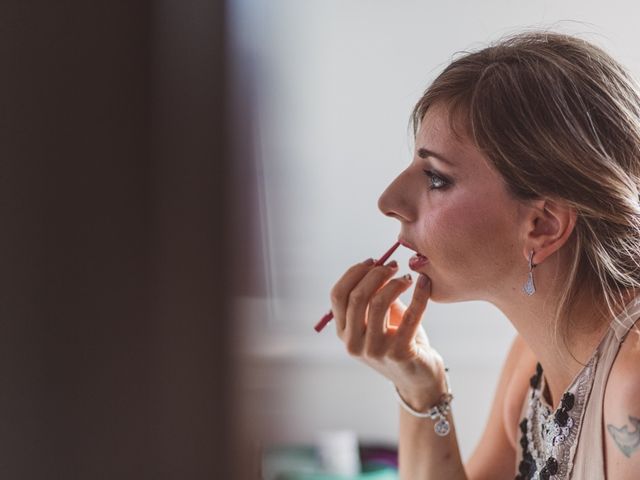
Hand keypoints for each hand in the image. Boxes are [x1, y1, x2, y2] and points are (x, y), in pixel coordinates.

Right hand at [329, 258, 446, 410]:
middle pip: (357, 297)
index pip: (338, 295)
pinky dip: (419, 295)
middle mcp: (353, 343)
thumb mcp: (380, 320)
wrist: (419, 379)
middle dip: (375, 274)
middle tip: (394, 265)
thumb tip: (380, 265)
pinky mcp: (399, 354)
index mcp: (344, 333)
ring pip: (378, 303)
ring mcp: (375, 351)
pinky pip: (410, 315)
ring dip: (395, 283)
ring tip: (407, 278)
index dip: (354, 273)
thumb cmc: (399, 342)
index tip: (373, 261)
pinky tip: (424, 283)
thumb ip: (374, 296)